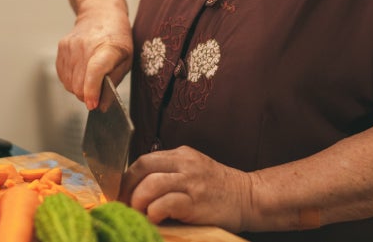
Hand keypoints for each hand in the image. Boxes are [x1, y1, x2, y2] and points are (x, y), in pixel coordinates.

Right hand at [55, 9, 131, 108]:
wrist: (100, 14)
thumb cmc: (117, 37)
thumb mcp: (126, 59)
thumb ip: (114, 83)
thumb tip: (101, 106)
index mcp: (107, 47)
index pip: (95, 71)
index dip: (92, 90)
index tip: (92, 104)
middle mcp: (85, 45)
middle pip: (79, 84)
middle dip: (87, 95)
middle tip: (96, 93)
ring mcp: (71, 46)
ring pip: (69, 83)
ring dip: (79, 88)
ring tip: (90, 78)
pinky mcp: (61, 48)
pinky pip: (62, 76)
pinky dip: (71, 81)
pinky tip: (81, 72)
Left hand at [121, 146, 254, 232]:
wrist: (250, 198)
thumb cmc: (219, 190)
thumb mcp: (194, 171)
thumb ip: (171, 174)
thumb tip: (139, 191)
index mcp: (181, 155)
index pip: (143, 160)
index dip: (127, 179)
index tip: (122, 195)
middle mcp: (185, 163)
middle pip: (143, 167)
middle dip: (128, 188)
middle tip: (125, 206)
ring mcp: (191, 181)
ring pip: (151, 183)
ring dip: (138, 200)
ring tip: (139, 213)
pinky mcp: (196, 201)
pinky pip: (166, 203)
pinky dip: (154, 212)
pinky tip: (154, 218)